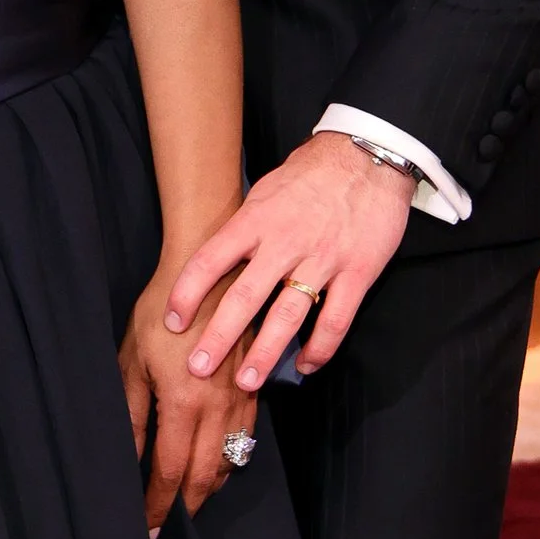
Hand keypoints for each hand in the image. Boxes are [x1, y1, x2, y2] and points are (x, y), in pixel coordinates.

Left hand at [121, 277, 250, 534]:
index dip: (157, 508)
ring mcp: (241, 399)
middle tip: (167, 532)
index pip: (170, 473)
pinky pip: (246, 439)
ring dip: (208, 490)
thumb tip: (128, 461)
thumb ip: (131, 416)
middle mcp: (219, 407)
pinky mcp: (253, 388)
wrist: (211, 270)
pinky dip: (228, 463)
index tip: (146, 532)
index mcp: (185, 403)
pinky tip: (213, 469)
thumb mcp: (131, 362)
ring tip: (186, 508)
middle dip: (185, 511)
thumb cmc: (162, 311)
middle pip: (205, 477)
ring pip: (230, 462)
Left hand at [165, 133, 413, 395]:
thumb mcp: (266, 190)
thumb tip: (216, 258)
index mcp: (257, 219)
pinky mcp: (358, 273)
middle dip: (218, 337)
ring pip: (288, 316)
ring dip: (264, 353)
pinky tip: (304, 366)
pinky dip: (319, 349)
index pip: (210, 259)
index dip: (187, 293)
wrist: (368, 156)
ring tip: (246, 382)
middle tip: (197, 369)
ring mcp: (323, 259)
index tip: (171, 320)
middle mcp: (285, 242)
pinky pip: (335, 320)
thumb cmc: (311, 174)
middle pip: (244, 297)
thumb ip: (244, 226)